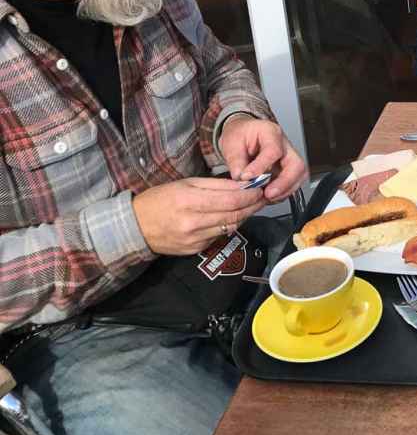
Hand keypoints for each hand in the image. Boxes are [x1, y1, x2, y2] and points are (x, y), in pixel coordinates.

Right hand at [132, 177, 267, 254]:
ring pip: (230, 228)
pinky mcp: (194, 250)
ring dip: (243, 216)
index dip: (250, 195)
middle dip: (252, 205)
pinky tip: (229, 218)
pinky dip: (228, 227)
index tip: (260, 189)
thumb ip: (216, 185)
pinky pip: (219, 237)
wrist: (135, 227)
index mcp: (190, 201)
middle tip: (263, 197)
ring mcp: (194, 239)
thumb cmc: (161, 199)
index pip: (231, 200)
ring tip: (250, 205)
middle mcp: (193, 223)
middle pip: (234, 215)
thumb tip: (243, 185)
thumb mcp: (187, 184)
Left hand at [218, 115, 307, 201]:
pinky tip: (269, 196)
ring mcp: (288, 157)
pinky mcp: (287, 169)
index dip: (260, 166)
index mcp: (270, 132)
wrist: (243, 135)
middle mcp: (284, 144)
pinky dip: (282, 192)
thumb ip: (236, 161)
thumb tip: (241, 178)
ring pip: (299, 175)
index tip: (246, 177)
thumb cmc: (240, 134)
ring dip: (285, 189)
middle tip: (268, 193)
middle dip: (284, 183)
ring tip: (267, 196)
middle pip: (296, 164)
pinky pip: (293, 183)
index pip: (273, 151)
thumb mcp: (231, 143)